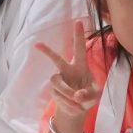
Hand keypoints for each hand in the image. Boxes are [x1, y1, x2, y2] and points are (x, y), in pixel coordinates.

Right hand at [33, 13, 99, 132]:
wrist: (77, 110)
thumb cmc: (88, 96)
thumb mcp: (95, 95)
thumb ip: (88, 94)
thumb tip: (77, 95)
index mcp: (80, 66)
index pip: (80, 48)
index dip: (79, 35)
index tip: (78, 22)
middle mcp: (67, 70)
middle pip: (57, 59)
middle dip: (48, 52)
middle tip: (38, 44)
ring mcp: (59, 80)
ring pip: (58, 83)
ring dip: (68, 94)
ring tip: (78, 103)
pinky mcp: (53, 91)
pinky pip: (59, 96)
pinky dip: (69, 104)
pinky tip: (75, 108)